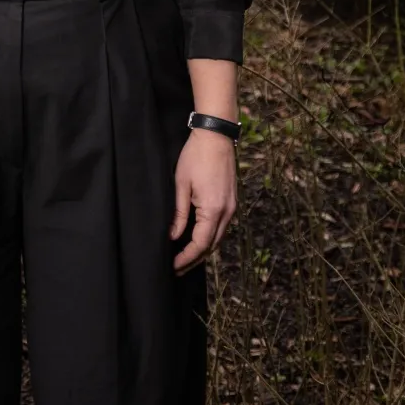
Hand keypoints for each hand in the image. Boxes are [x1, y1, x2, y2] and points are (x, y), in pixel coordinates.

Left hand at [170, 128, 236, 273]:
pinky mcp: (232, 201)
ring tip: (185, 258)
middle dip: (194, 260)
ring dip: (203, 250)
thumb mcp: (181, 185)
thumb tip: (172, 236)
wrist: (216, 135)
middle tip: (177, 269)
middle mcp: (227, 212)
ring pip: (218, 238)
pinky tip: (198, 239)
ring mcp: (232, 207)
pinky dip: (210, 237)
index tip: (173, 266)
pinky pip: (221, 227)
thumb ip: (178, 214)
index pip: (200, 244)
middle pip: (212, 246)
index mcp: (214, 210)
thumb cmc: (196, 157)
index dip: (186, 258)